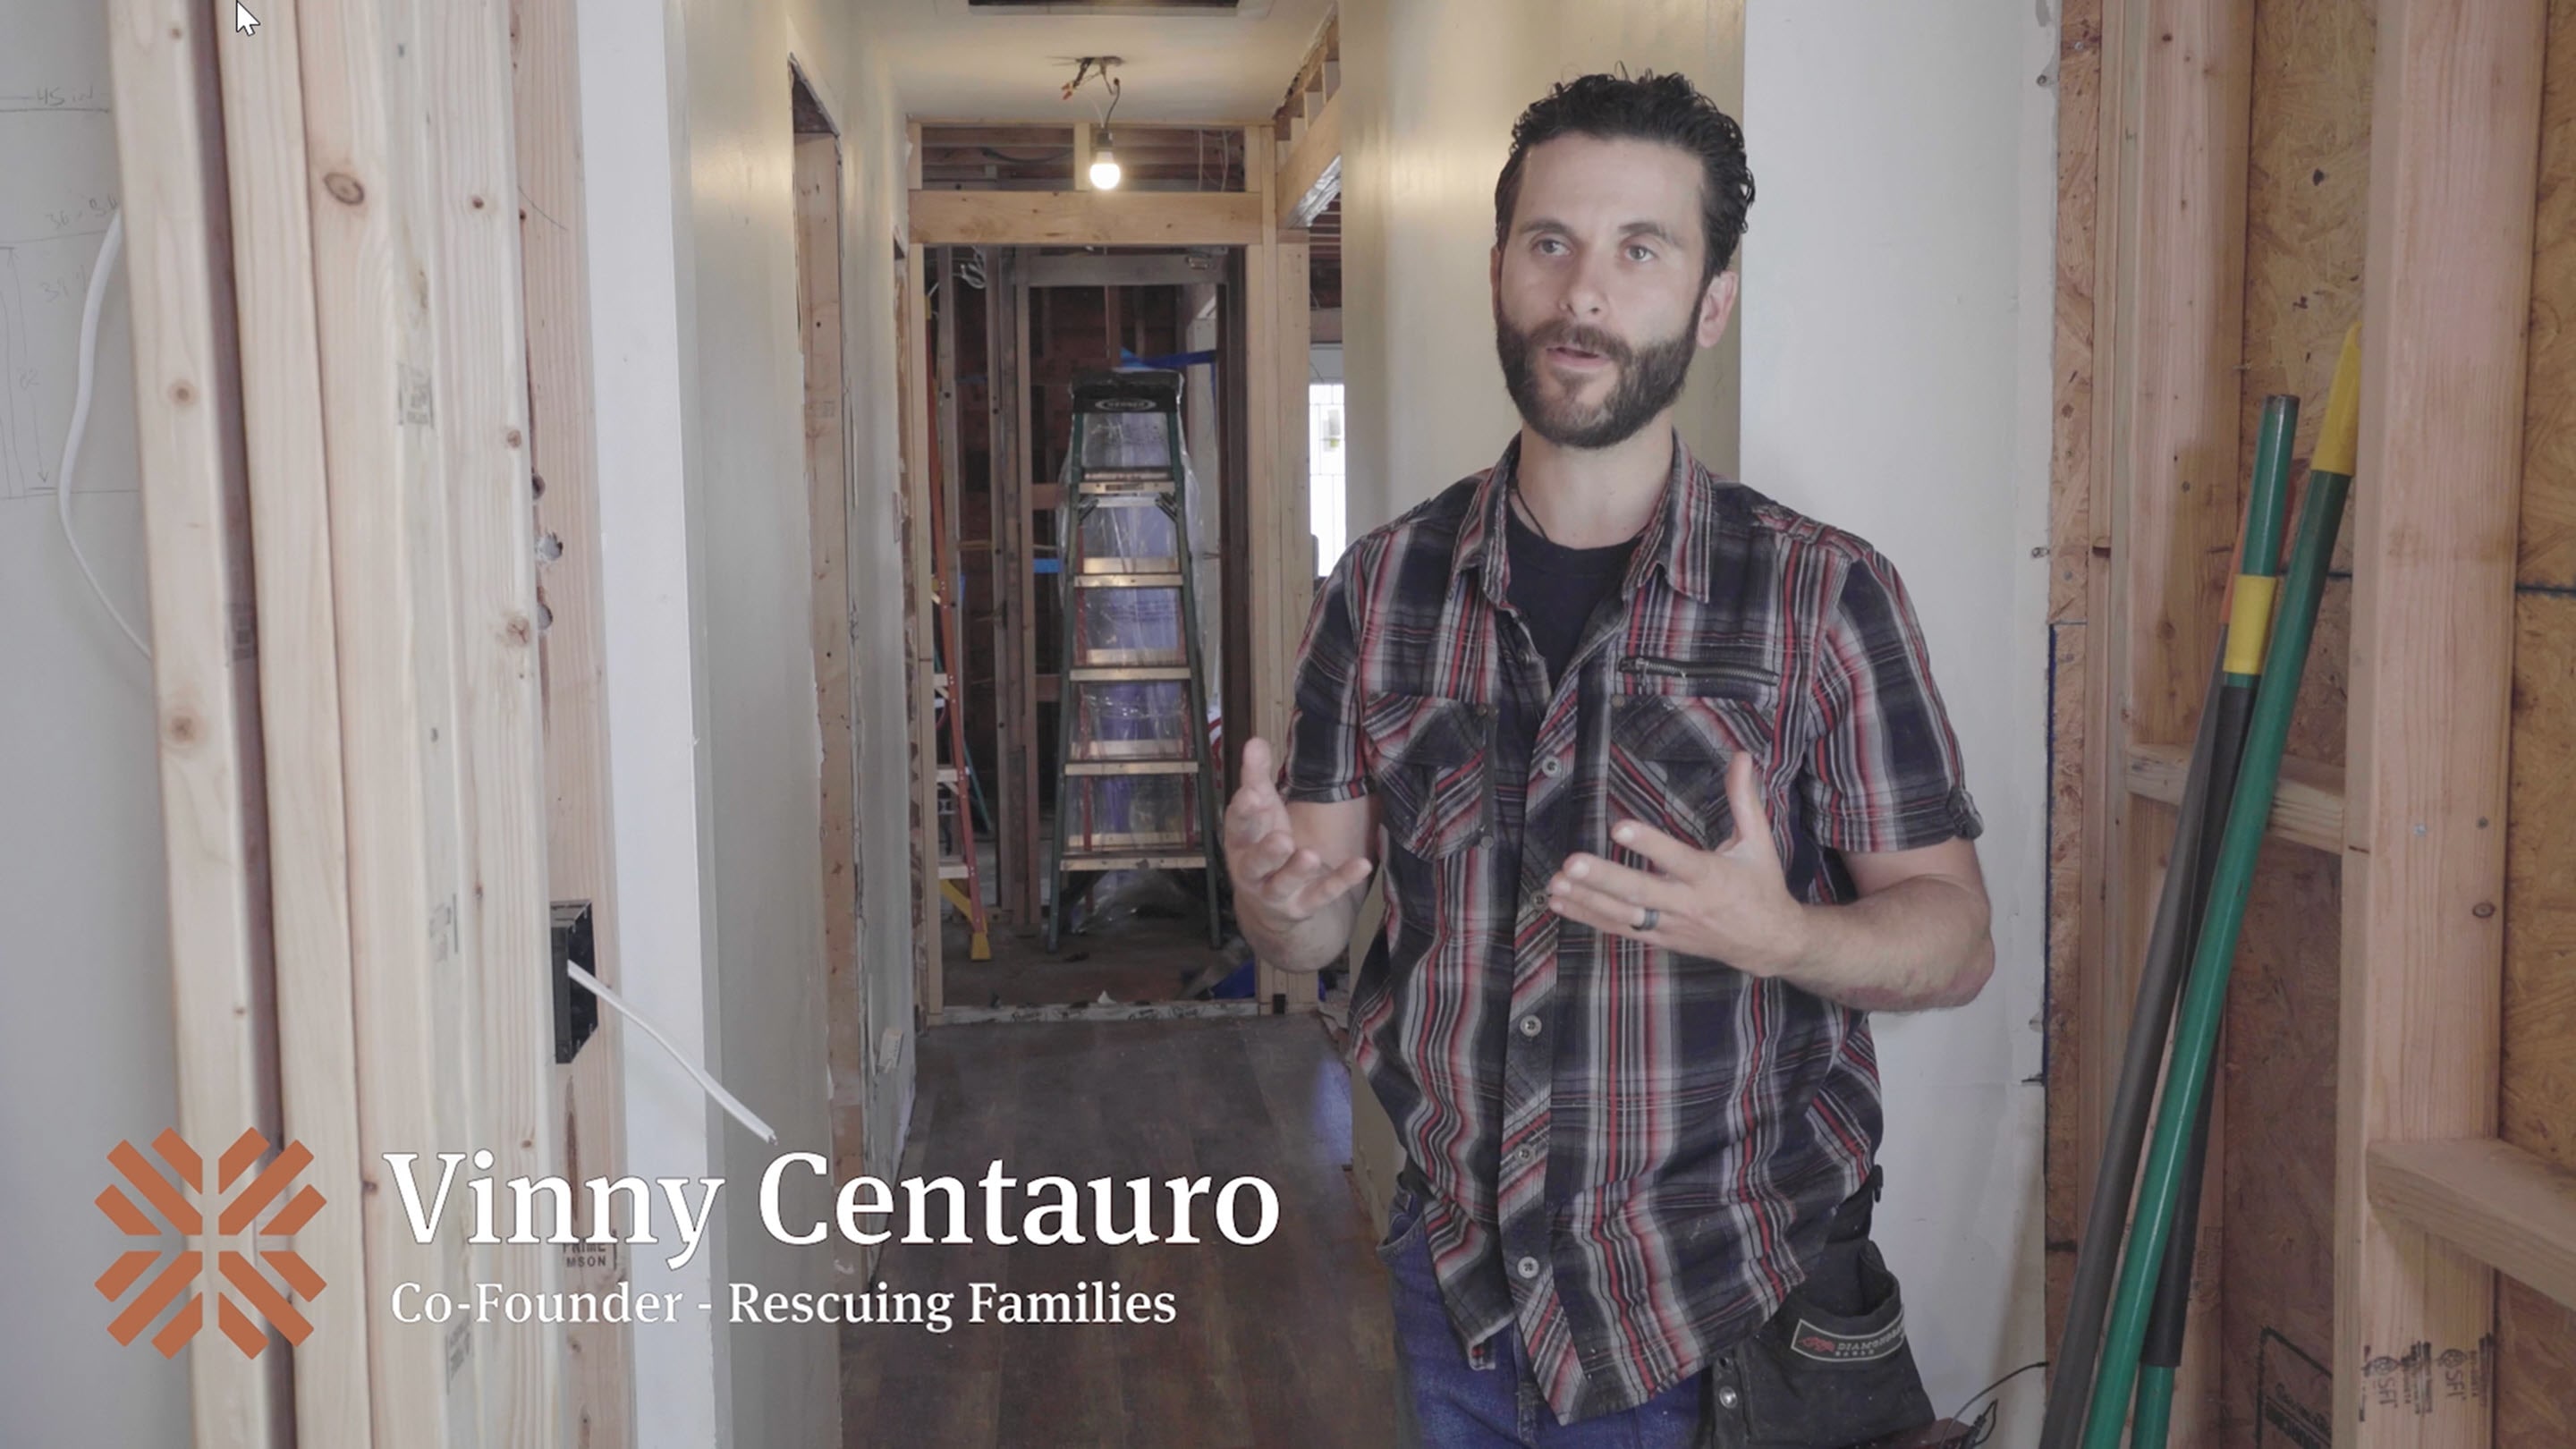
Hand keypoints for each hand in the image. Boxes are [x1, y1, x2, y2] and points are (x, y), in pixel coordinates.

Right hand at [1225, 737, 1372, 933]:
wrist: (1270, 906)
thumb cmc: (1263, 844)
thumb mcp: (1261, 811)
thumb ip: (1256, 777)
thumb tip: (1254, 740)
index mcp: (1241, 842)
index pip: (1238, 826)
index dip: (1244, 812)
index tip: (1253, 793)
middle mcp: (1253, 871)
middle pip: (1256, 862)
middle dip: (1267, 851)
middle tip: (1282, 838)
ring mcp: (1278, 892)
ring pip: (1284, 883)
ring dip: (1297, 871)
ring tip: (1310, 856)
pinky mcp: (1303, 906)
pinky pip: (1322, 895)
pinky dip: (1341, 881)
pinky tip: (1362, 865)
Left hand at [1544, 751, 1808, 974]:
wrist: (1768, 942)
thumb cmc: (1761, 886)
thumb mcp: (1758, 842)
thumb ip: (1744, 799)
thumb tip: (1742, 757)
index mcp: (1711, 876)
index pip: (1677, 858)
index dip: (1649, 844)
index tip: (1619, 828)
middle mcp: (1688, 903)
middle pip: (1641, 892)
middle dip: (1604, 878)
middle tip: (1572, 863)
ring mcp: (1671, 925)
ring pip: (1624, 916)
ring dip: (1587, 900)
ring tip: (1555, 883)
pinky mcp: (1660, 939)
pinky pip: (1620, 930)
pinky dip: (1588, 918)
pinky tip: (1560, 903)